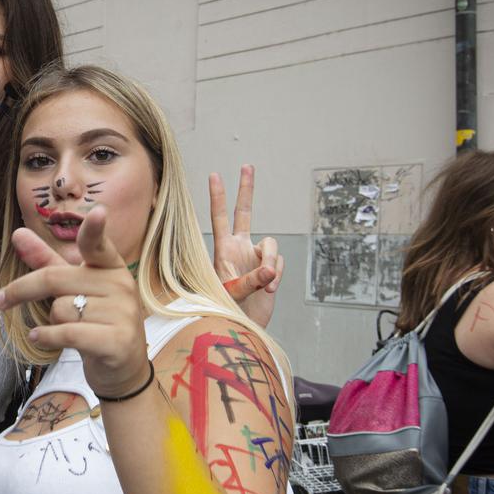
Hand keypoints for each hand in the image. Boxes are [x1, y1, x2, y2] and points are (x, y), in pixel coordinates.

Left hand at [0, 207, 149, 398]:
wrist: (123, 368)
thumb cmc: (95, 323)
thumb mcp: (72, 290)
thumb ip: (47, 261)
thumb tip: (17, 233)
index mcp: (111, 267)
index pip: (98, 245)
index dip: (95, 230)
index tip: (97, 211)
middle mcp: (121, 285)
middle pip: (55, 278)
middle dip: (23, 291)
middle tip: (0, 301)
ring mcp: (123, 313)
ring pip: (60, 309)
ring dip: (52, 322)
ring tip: (69, 330)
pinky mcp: (118, 340)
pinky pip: (68, 333)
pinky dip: (48, 337)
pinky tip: (39, 338)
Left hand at [209, 166, 282, 326]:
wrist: (241, 327)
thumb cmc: (226, 311)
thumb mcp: (234, 295)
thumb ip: (252, 280)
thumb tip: (270, 269)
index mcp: (223, 250)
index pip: (220, 218)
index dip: (218, 197)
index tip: (214, 176)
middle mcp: (239, 248)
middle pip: (244, 213)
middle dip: (246, 190)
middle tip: (247, 166)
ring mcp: (255, 257)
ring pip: (271, 244)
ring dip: (271, 262)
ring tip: (265, 284)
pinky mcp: (270, 269)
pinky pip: (279, 262)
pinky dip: (277, 275)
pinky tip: (269, 289)